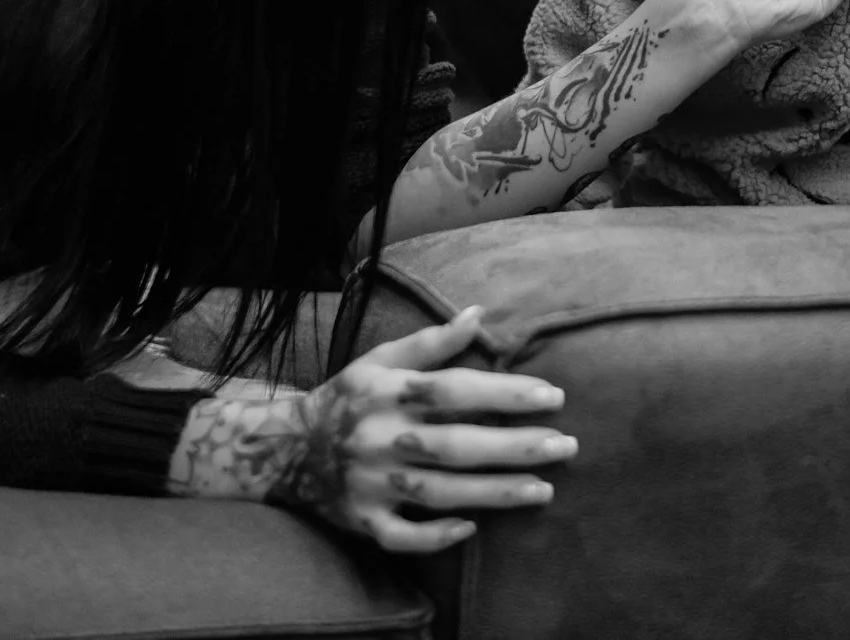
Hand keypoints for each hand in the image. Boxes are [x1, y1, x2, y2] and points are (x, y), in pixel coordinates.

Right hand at [262, 307, 573, 551]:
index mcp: (388, 393)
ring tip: (543, 489)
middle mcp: (381, 438)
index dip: (504, 392)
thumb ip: (430, 343)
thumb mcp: (380, 361)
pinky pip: (400, 536)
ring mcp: (371, 483)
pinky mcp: (362, 520)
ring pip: (439, 492)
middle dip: (514, 447)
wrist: (283, 449)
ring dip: (493, 492)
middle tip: (566, 446)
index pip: (453, 390)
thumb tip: (479, 313)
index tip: (552, 396)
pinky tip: (471, 528)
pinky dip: (434, 534)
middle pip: (456, 445)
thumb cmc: (347, 399)